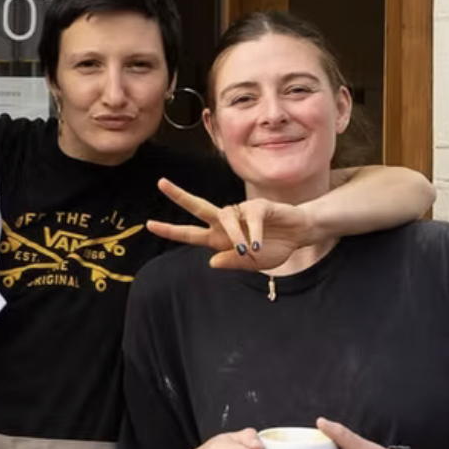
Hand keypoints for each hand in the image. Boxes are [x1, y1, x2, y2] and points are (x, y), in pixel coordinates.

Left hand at [148, 179, 317, 270]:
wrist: (299, 234)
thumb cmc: (274, 248)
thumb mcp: (253, 264)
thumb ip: (233, 263)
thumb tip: (211, 261)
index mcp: (219, 238)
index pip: (190, 234)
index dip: (171, 230)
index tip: (149, 224)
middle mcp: (226, 222)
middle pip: (199, 207)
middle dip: (180, 196)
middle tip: (161, 184)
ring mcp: (242, 212)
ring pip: (226, 218)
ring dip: (234, 235)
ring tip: (247, 250)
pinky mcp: (258, 206)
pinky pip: (251, 218)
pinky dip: (253, 233)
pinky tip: (257, 244)